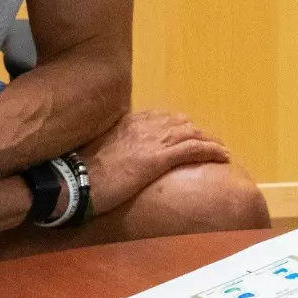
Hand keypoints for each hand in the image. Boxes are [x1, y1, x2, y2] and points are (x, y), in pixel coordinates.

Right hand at [82, 111, 230, 215]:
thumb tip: (118, 158)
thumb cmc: (80, 172)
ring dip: (210, 141)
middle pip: (181, 124)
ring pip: (192, 134)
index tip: (187, 134)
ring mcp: (152, 140)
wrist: (75, 179)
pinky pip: (194, 149)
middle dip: (198, 133)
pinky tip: (223, 156)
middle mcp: (143, 125)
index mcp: (128, 121)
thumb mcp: (98, 152)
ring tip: (222, 150)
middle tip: (210, 143)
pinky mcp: (158, 158)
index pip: (162, 118)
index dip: (179, 127)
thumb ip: (113, 148)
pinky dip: (211, 151)